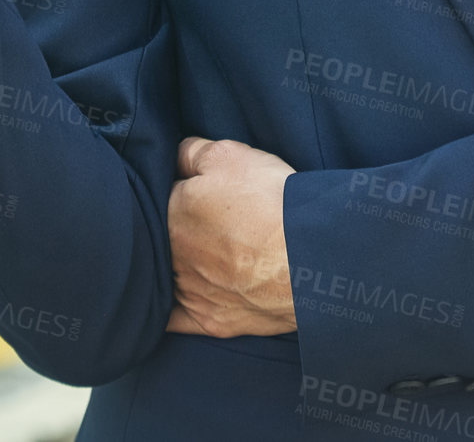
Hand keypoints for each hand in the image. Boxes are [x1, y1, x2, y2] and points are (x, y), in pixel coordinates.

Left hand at [164, 137, 297, 336]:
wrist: (308, 259)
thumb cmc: (268, 201)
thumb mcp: (229, 154)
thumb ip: (190, 152)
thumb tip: (173, 157)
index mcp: (171, 212)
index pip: (166, 191)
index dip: (186, 184)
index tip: (205, 185)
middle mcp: (172, 255)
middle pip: (167, 234)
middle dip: (183, 225)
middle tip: (214, 218)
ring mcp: (189, 292)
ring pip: (170, 274)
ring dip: (180, 263)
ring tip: (209, 252)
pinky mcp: (209, 321)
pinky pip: (175, 320)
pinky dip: (171, 311)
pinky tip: (175, 302)